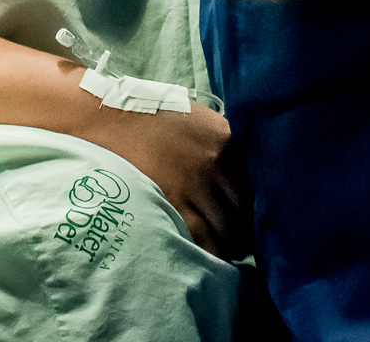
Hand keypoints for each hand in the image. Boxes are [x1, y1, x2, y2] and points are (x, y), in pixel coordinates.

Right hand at [82, 98, 249, 259]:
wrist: (114, 118)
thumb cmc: (157, 116)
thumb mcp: (199, 119)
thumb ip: (224, 142)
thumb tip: (245, 169)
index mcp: (225, 138)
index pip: (256, 181)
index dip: (256, 200)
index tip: (251, 212)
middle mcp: (215, 162)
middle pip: (245, 209)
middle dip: (245, 227)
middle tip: (241, 237)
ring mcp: (194, 184)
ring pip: (227, 229)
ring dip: (230, 243)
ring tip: (225, 247)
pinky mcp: (172, 203)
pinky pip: (203, 239)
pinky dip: (211, 250)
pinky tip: (208, 251)